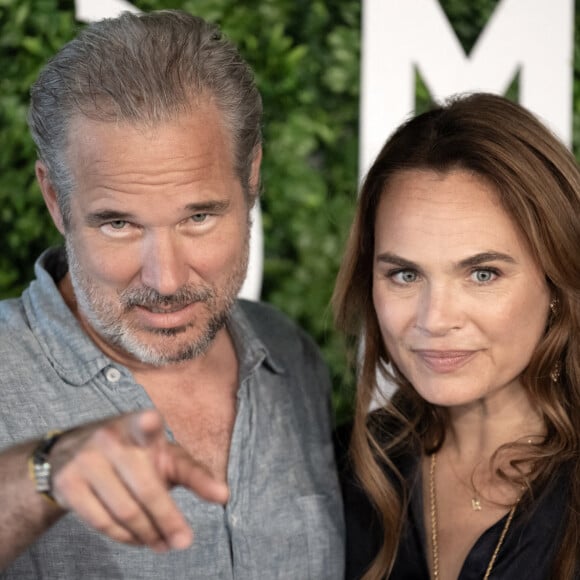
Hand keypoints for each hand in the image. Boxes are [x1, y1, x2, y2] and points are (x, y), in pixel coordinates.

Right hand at [47, 410, 228, 551]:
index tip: (151, 419)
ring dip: (148, 534)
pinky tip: (138, 539)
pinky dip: (124, 537)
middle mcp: (109, 438)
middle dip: (168, 520)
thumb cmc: (135, 453)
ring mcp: (85, 461)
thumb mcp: (165, 456)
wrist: (73, 452)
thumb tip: (224, 496)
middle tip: (183, 541)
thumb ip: (194, 474)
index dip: (146, 423)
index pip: (144, 424)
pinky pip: (102, 522)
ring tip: (163, 543)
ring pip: (125, 511)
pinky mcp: (68, 484)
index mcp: (138, 424)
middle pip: (146, 489)